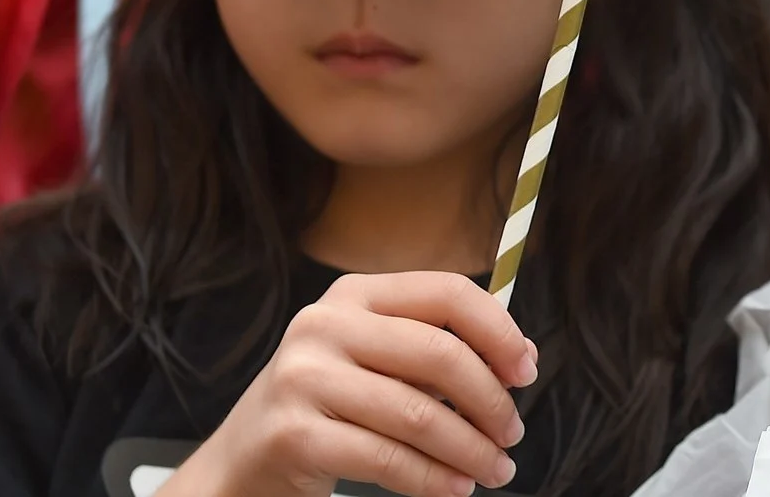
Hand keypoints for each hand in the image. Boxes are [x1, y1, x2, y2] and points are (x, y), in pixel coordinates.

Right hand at [159, 272, 536, 496]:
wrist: (242, 461)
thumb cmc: (327, 407)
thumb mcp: (374, 360)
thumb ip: (434, 350)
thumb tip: (519, 356)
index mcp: (354, 294)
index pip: (446, 291)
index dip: (498, 330)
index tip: (527, 371)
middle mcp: (324, 326)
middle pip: (439, 354)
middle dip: (490, 400)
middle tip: (514, 434)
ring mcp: (304, 378)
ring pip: (419, 414)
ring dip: (470, 449)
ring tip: (496, 470)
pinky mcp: (293, 434)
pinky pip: (387, 459)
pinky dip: (433, 479)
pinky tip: (456, 488)